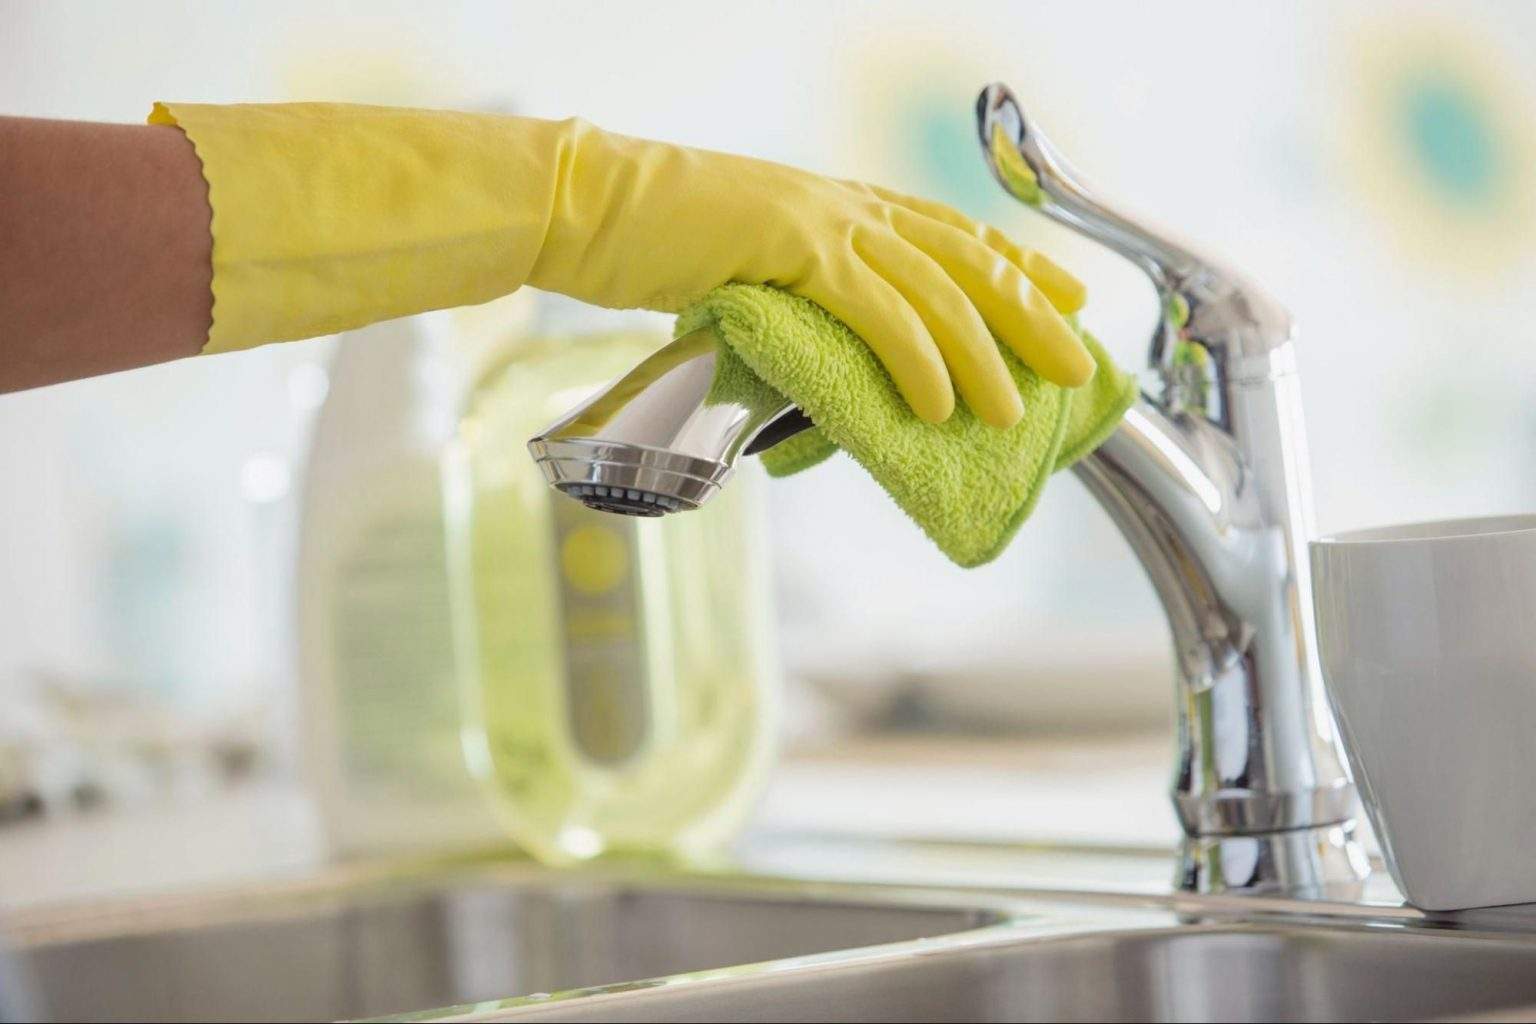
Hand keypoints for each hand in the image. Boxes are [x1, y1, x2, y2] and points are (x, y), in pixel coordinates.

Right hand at [527, 121, 1092, 426]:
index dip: (1017, 268)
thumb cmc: (655, 243)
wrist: (591, 206)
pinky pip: (878, 311)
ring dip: (982, 356)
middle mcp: (848, 206)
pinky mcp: (795, 251)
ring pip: (935, 292)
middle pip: (966, 261)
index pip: (953, 235)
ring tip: (1011, 409)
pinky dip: (917, 360)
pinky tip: (941, 402)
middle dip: (1030, 315)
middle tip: (1074, 363)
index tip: (1066, 299)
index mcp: (842, 204)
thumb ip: (799, 302)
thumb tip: (826, 363)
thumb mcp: (746, 269)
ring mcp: (825, 223)